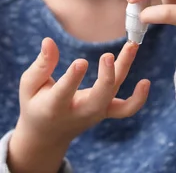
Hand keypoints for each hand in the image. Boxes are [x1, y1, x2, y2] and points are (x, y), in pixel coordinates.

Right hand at [8, 39, 149, 172]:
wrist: (48, 134)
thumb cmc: (36, 104)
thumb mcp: (29, 86)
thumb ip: (41, 65)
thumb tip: (49, 41)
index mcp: (54, 107)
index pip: (64, 93)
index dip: (73, 78)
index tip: (81, 61)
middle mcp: (79, 112)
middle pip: (98, 97)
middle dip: (106, 77)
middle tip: (107, 55)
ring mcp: (96, 113)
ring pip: (115, 95)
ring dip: (125, 70)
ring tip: (132, 46)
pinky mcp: (106, 111)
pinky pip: (126, 109)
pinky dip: (138, 99)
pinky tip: (145, 81)